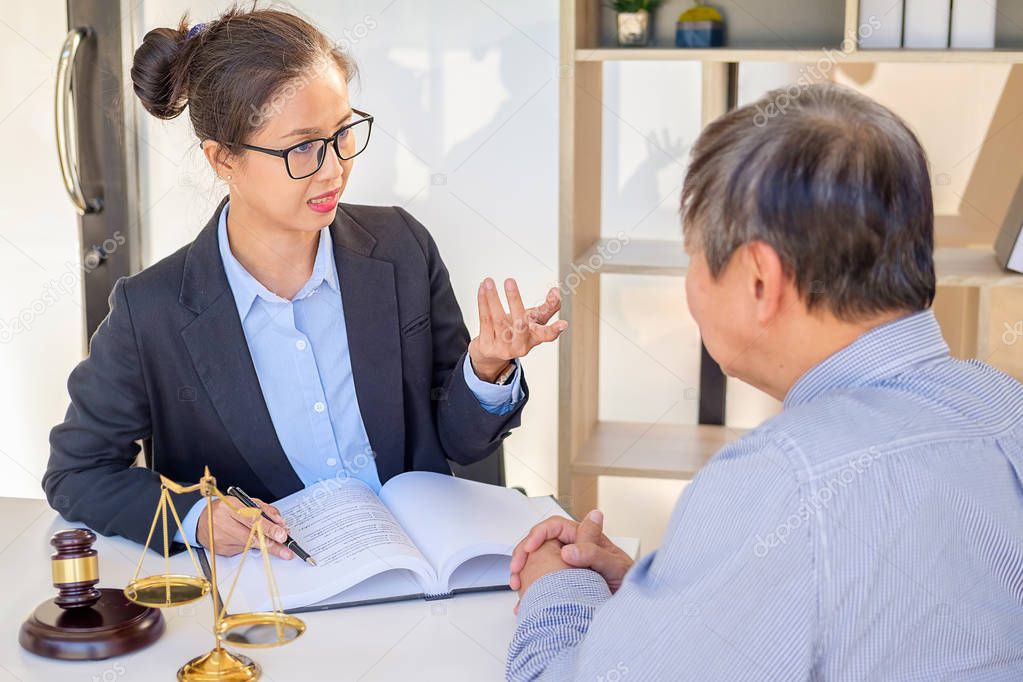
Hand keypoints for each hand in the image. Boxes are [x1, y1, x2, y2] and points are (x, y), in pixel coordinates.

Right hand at [195, 496, 294, 559]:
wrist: (199, 521)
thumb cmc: (224, 509)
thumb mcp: (244, 502)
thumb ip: (264, 509)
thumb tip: (280, 522)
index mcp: (230, 507)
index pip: (253, 519)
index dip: (269, 528)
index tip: (282, 535)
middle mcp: (224, 523)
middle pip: (252, 537)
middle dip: (272, 545)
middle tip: (286, 550)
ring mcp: (221, 539)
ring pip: (249, 545)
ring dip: (265, 546)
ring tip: (276, 545)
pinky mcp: (221, 550)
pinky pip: (242, 550)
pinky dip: (249, 546)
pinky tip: (247, 540)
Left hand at [468, 279, 566, 381]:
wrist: (491, 353)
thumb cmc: (515, 332)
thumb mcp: (533, 321)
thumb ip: (547, 307)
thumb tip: (557, 291)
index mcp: (534, 338)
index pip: (546, 335)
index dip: (555, 330)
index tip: (563, 324)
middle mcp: (519, 345)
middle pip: (519, 323)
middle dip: (514, 300)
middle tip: (510, 281)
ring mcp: (502, 348)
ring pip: (498, 320)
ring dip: (492, 298)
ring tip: (489, 281)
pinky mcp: (487, 346)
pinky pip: (485, 321)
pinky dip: (483, 303)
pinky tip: (482, 289)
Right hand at [510, 510, 632, 593]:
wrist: (632, 605)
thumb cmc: (628, 580)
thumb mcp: (614, 565)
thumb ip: (594, 553)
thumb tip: (568, 549)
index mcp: (583, 537)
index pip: (553, 527)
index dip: (537, 534)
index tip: (529, 549)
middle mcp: (573, 548)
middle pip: (539, 543)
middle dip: (523, 554)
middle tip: (516, 570)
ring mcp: (566, 565)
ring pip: (536, 561)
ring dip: (523, 571)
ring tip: (517, 586)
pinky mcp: (562, 582)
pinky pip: (541, 580)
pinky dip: (530, 589)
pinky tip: (524, 599)